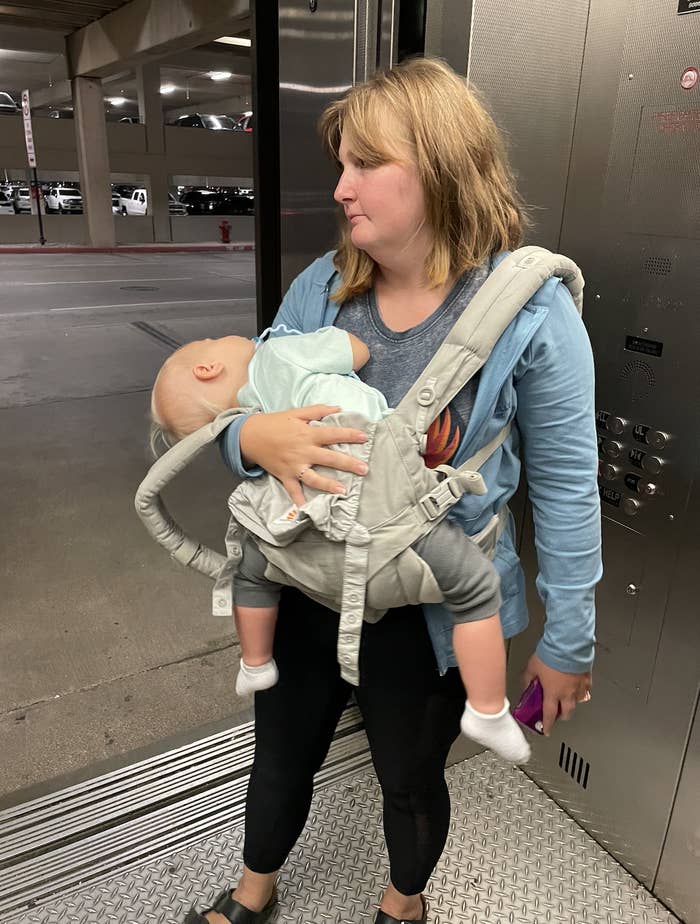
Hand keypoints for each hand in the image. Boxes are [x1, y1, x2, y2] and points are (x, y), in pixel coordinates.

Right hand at [239, 405, 368, 506]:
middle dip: (348, 464)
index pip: (333, 434)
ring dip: (328, 485)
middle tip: (364, 469)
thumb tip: (338, 407)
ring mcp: (294, 465)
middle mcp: (303, 451)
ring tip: (342, 491)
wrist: (250, 435)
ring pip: (314, 477)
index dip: (350, 435)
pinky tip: (307, 510)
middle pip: (329, 458)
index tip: (365, 437)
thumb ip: (318, 411)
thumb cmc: (274, 423)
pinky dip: (299, 501)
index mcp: (308, 433)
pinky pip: (293, 490)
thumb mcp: (296, 413)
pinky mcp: (285, 476)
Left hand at [522, 653, 591, 735]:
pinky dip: (581, 691)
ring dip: (572, 703)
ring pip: (578, 702)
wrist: (567, 644)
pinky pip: (585, 689)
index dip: (547, 725)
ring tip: (567, 699)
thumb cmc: (550, 654)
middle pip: (567, 712)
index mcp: (552, 693)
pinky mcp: (587, 678)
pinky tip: (578, 687)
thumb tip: (526, 684)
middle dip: (562, 716)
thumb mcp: (532, 667)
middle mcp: (567, 693)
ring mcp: (578, 686)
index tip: (546, 730)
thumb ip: (528, 679)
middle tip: (558, 713)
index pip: (549, 715)